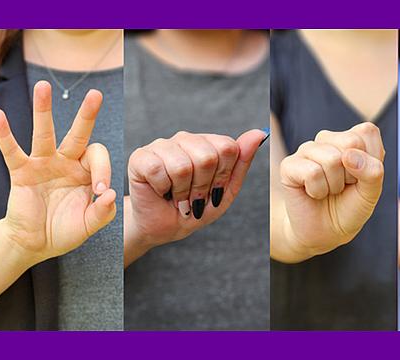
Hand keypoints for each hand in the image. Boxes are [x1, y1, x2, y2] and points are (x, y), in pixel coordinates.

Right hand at [0, 81, 115, 263]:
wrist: (33, 244)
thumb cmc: (62, 232)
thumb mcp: (87, 226)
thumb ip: (102, 213)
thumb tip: (111, 194)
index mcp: (85, 172)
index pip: (98, 157)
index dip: (103, 170)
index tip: (100, 192)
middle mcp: (66, 162)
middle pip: (78, 133)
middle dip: (87, 114)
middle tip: (96, 94)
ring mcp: (43, 164)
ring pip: (44, 133)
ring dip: (43, 110)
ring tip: (43, 86)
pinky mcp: (21, 172)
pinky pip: (12, 151)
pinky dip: (4, 134)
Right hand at [126, 129, 266, 247]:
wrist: (163, 228)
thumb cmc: (195, 209)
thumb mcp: (226, 192)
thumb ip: (242, 162)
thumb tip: (259, 134)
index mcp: (208, 143)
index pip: (228, 148)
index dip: (223, 176)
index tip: (214, 190)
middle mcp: (186, 139)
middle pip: (206, 156)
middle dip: (202, 187)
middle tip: (193, 197)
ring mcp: (162, 145)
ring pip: (182, 165)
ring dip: (182, 192)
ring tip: (178, 197)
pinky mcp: (140, 156)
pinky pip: (158, 170)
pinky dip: (162, 189)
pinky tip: (160, 191)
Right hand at [275, 122, 384, 261]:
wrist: (324, 232)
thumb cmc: (349, 208)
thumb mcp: (371, 192)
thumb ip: (372, 171)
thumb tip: (348, 155)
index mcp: (351, 138)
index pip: (367, 132)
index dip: (370, 160)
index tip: (361, 177)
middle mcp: (328, 139)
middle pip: (350, 143)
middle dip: (352, 173)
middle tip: (344, 185)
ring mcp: (307, 150)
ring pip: (332, 159)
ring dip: (335, 185)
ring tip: (329, 191)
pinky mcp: (289, 165)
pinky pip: (312, 172)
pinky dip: (318, 191)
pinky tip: (314, 193)